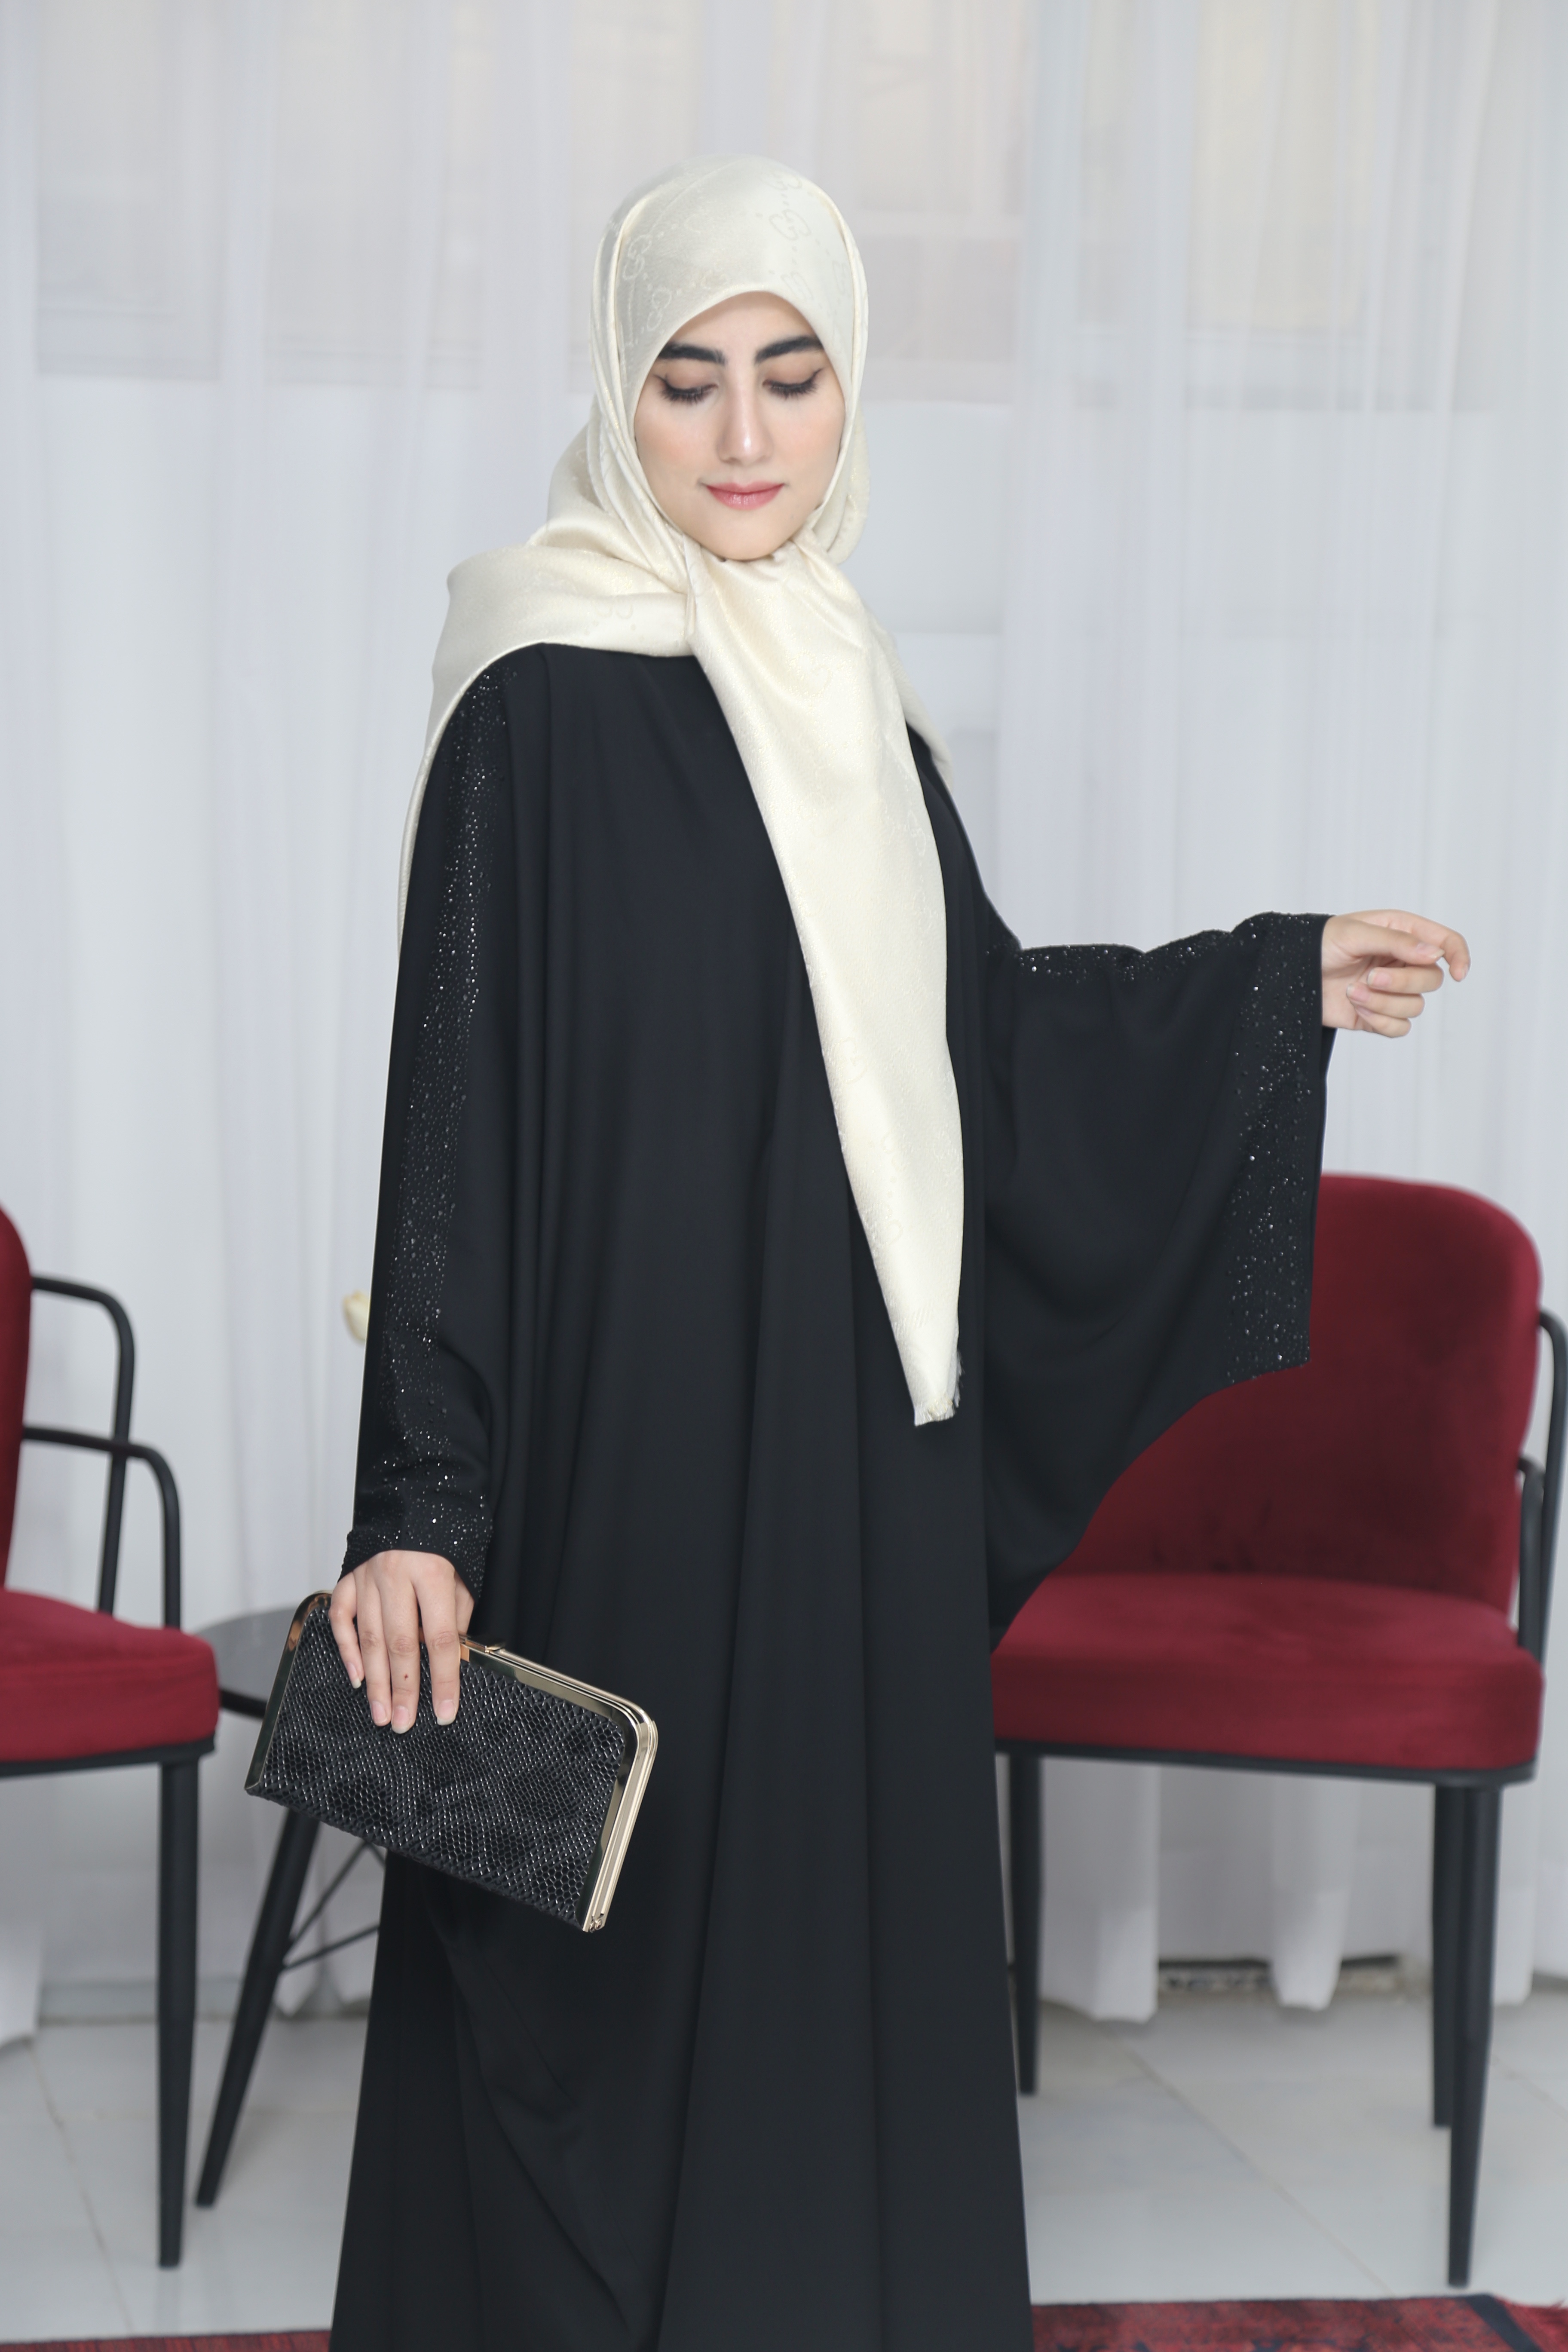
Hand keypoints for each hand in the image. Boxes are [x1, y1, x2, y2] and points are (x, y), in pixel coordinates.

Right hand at [329, 1550, 474, 1730]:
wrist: (414, 1497)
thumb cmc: (444, 1540)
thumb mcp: (462, 1575)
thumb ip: (455, 1615)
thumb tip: (452, 1658)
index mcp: (432, 1573)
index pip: (441, 1638)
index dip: (445, 1678)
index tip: (446, 1711)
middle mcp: (396, 1575)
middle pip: (400, 1643)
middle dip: (404, 1689)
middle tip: (404, 1724)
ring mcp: (366, 1576)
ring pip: (369, 1637)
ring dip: (375, 1681)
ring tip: (381, 1713)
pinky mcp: (347, 1577)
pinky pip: (341, 1618)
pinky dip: (347, 1649)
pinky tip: (356, 1677)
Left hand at [1321, 910, 1469, 1035]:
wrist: (1289, 973)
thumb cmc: (1318, 943)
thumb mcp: (1356, 933)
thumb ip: (1398, 942)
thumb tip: (1436, 953)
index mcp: (1403, 934)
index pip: (1446, 942)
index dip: (1459, 956)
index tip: (1458, 973)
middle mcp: (1402, 962)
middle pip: (1431, 980)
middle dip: (1402, 983)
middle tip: (1370, 977)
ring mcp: (1392, 991)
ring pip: (1415, 1007)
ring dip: (1383, 1002)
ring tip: (1352, 991)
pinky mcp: (1378, 1015)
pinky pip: (1399, 1028)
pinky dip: (1380, 1021)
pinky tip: (1357, 1008)